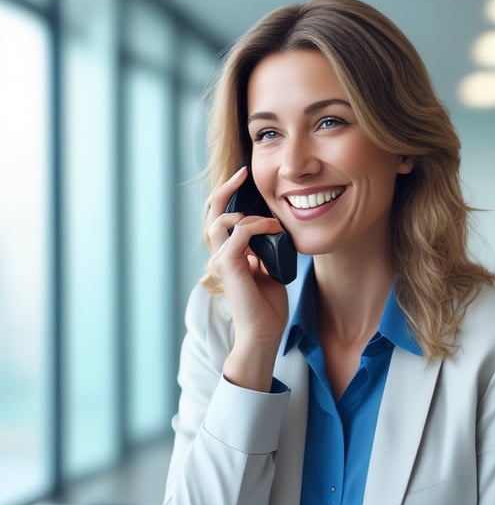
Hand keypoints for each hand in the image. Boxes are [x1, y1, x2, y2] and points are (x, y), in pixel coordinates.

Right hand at [205, 166, 288, 390]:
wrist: (264, 331)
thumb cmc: (268, 304)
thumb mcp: (268, 268)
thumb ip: (264, 249)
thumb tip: (272, 230)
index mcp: (226, 254)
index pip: (220, 218)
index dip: (229, 196)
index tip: (244, 179)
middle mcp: (218, 255)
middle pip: (211, 212)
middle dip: (225, 189)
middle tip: (242, 173)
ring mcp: (220, 260)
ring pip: (220, 220)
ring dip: (248, 214)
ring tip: (272, 222)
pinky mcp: (228, 265)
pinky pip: (237, 233)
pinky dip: (256, 226)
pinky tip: (273, 230)